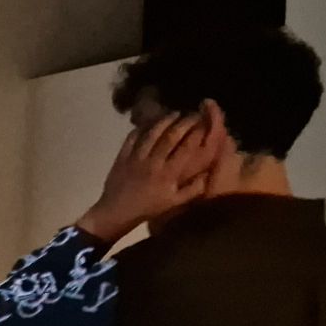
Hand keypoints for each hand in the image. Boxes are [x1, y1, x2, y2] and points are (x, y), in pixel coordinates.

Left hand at [78, 106, 223, 240]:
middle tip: (192, 115)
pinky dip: (143, 127)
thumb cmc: (149, 208)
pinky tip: (151, 122)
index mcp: (168, 174)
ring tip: (175, 114)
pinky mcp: (122, 155)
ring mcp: (136, 157)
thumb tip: (208, 174)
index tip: (204, 123)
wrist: (117, 211)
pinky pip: (133, 136)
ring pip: (152, 133)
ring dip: (165, 121)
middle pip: (171, 136)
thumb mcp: (174, 203)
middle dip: (184, 122)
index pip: (186, 148)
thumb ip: (193, 189)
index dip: (197, 133)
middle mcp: (153, 162)